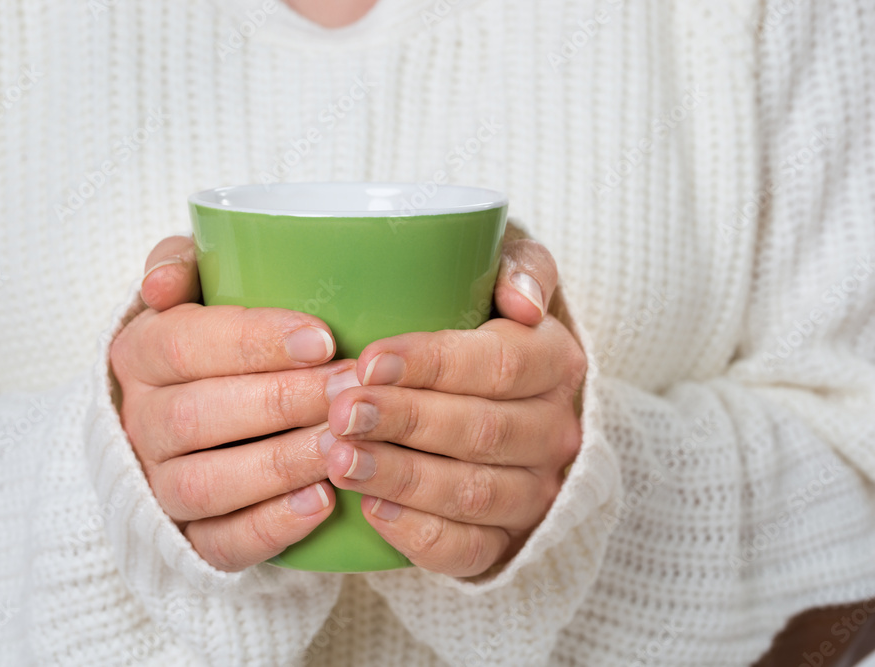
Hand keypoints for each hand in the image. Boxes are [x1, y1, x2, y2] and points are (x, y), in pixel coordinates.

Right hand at [111, 236, 350, 571]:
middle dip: (283, 402)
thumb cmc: (212, 340)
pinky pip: (219, 543)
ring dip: (281, 464)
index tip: (322, 338)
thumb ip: (182, 264)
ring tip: (343, 444)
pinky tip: (322, 502)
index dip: (253, 342)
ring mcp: (160, 484)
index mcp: (139, 353)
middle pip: (197, 416)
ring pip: (206, 484)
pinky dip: (270, 527)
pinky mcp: (187, 535)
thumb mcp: (194, 289)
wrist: (186, 414)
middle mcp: (140, 422)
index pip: (183, 345)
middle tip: (352, 389)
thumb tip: (161, 284)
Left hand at [322, 236, 584, 577]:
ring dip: (402, 478)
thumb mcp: (504, 272)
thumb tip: (525, 301)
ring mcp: (535, 491)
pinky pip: (471, 551)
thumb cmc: (483, 322)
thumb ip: (519, 264)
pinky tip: (371, 511)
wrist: (502, 395)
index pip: (502, 363)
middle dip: (406, 421)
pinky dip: (420, 536)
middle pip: (483, 430)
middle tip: (340, 411)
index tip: (369, 359)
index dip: (434, 364)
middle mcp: (556, 430)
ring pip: (474, 493)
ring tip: (339, 459)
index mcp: (557, 361)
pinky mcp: (507, 539)